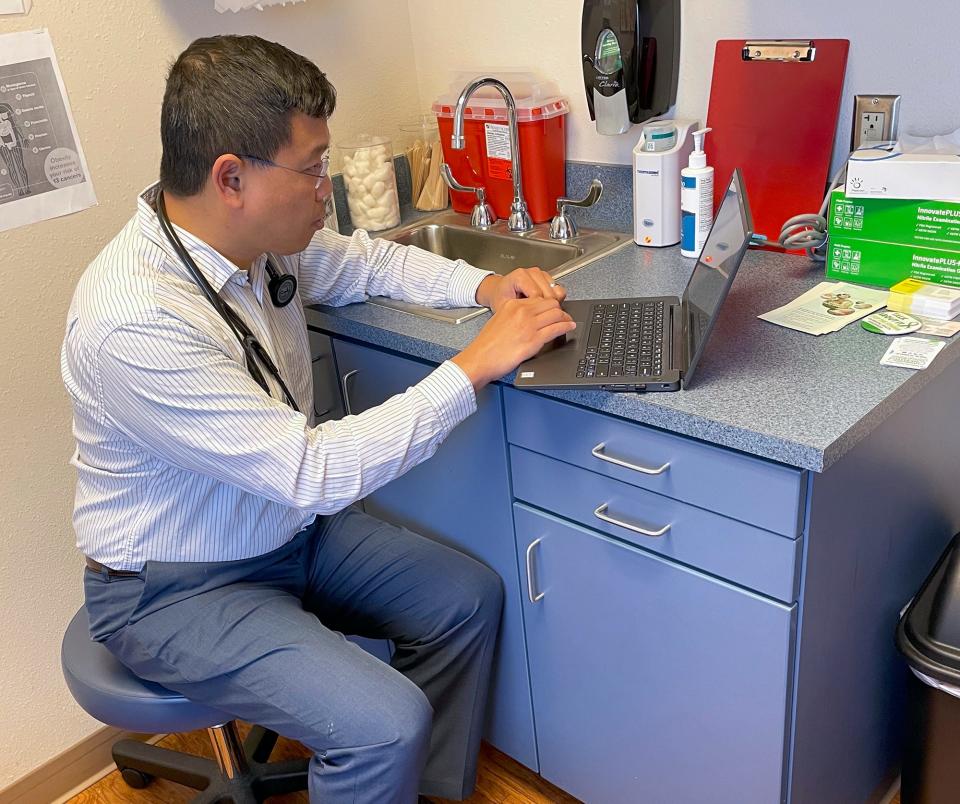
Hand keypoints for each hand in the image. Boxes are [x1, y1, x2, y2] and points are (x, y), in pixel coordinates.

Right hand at [452, 297, 575, 390]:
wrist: (480, 359)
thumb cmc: (487, 345)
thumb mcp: (499, 320)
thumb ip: (513, 315)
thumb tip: (528, 318)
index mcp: (512, 305)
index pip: (538, 298)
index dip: (548, 304)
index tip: (552, 310)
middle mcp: (522, 311)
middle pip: (551, 303)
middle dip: (559, 310)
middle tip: (563, 316)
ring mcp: (529, 325)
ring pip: (557, 314)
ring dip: (566, 317)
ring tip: (568, 321)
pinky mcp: (534, 339)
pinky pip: (557, 328)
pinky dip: (566, 327)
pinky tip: (569, 327)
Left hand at [475, 268, 565, 311]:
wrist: (500, 290)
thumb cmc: (501, 298)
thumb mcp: (504, 306)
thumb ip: (518, 310)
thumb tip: (533, 319)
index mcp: (520, 276)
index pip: (537, 295)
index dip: (537, 309)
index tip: (533, 317)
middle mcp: (532, 272)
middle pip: (549, 293)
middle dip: (546, 308)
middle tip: (538, 317)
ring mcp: (541, 274)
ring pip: (557, 292)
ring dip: (552, 304)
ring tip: (540, 311)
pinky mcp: (547, 278)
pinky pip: (559, 290)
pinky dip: (555, 300)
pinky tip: (543, 305)